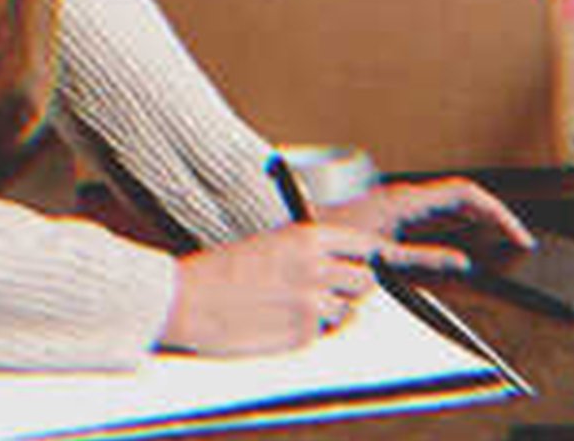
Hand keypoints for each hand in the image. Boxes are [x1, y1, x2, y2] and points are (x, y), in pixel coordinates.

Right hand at [159, 224, 381, 354]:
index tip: (385, 261)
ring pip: (346, 311)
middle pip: (366, 280)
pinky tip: (278, 321)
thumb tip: (344, 265)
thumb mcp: (271, 243)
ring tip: (291, 305)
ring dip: (329, 311)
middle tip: (336, 288)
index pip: (365, 246)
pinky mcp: (302, 335)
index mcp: (308, 238)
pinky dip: (306, 330)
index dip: (378, 255)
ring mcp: (311, 304)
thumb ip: (312, 252)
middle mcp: (316, 269)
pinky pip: (321, 333)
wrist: (188, 300)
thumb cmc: (221, 271)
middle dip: (355, 285)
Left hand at [315, 178, 535, 273]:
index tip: (516, 232)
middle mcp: (407, 196)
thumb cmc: (334, 243)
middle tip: (519, 240)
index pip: (466, 194)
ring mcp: (402, 203)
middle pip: (465, 197)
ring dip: (481, 219)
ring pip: (454, 204)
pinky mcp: (397, 213)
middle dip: (495, 216)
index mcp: (407, 199)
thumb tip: (463, 263)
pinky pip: (440, 213)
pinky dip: (462, 224)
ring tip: (504, 241)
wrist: (301, 235)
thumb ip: (426, 261)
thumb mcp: (383, 259)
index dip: (496, 211)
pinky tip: (471, 240)